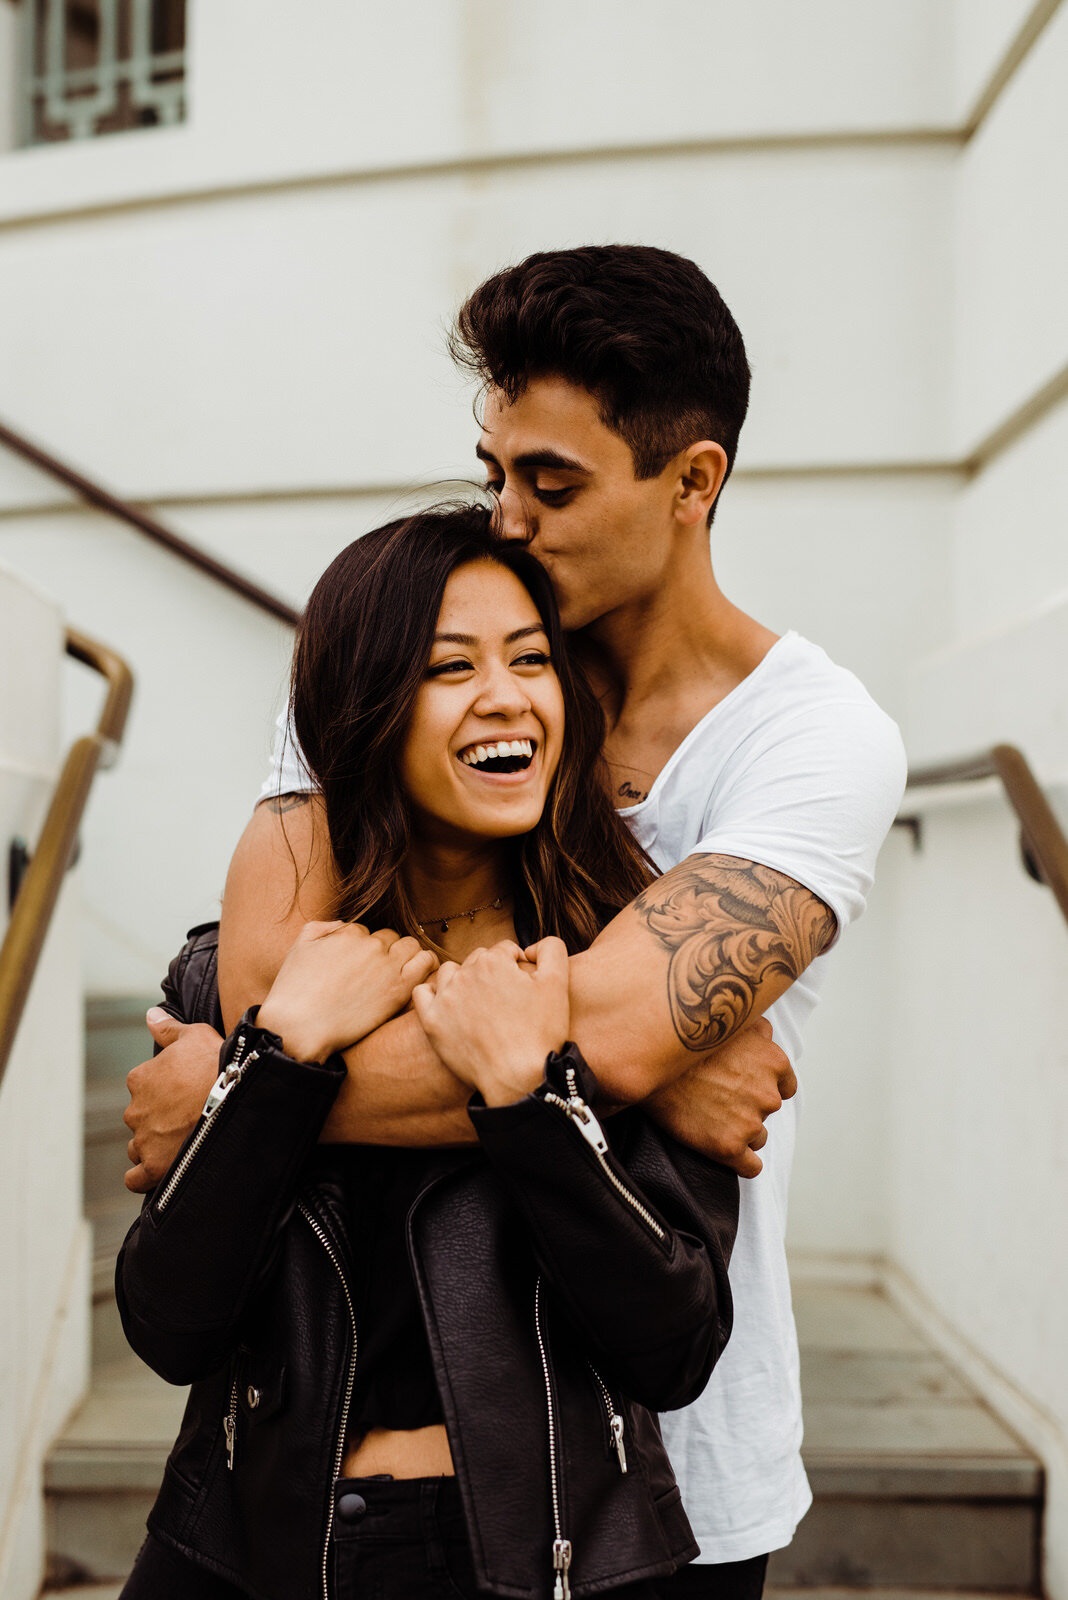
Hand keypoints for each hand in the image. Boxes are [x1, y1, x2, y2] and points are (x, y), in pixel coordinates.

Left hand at [124, 1011, 222, 1192]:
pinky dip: (142, 1177)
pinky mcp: (154, 1165)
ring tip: (181, 1143)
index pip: (142, 1089)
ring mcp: (144, 1139)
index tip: (183, 1094)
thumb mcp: (194, 1035)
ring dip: (152, 1146)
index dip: (163, 1092)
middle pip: (141, 1119)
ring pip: (138, 1146)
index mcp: (140, 1079)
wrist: (237, 1093)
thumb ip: (167, 1028)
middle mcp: (135, 1110)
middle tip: (188, 1118)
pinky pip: (136, 1178)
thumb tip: (150, 1016)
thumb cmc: (216, 1061)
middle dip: (158, 1120)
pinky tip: (158, 1172)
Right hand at [257, 921, 437, 1062]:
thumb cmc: (294, 992)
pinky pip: (425, 964)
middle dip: (385, 950)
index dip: (363, 948)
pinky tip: (422, 973)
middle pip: (389, 938)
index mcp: (349, 933)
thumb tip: (342, 925)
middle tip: (378, 971)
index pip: (366, 933)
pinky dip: (427, 964)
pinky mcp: (399, 989)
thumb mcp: (299, 948)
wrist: (299, 1027)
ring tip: (402, 970)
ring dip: (408, 954)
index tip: (359, 965)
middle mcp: (370, 945)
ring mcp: (387, 966)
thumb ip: (320, 928)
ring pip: (411, 946)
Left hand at [411, 937, 569, 1106]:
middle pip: (478, 960)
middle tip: (505, 1000)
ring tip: (479, 1001)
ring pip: (450, 972)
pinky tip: (449, 1005)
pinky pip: (422, 993)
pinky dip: (433, 994)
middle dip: (492, 972)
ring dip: (463, 979)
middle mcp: (465, 974)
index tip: (523, 988)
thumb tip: (528, 947)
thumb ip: (551, 948)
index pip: (504, 950)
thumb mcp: (558, 982)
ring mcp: (445, 998)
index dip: (517, 966)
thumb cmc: (540, 1032)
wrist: (518, 1077)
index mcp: (493, 961)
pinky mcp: (431, 1021)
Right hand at [645, 1017, 795, 1177]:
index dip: (762, 1088)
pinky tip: (723, 1150)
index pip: (785, 1088)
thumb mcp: (730, 1023)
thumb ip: (758, 1030)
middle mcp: (768, 1094)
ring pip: (757, 1138)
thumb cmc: (687, 1041)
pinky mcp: (729, 1147)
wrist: (649, 1063)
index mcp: (774, 1063)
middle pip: (767, 1112)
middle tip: (717, 1099)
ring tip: (711, 1119)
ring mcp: (750, 1122)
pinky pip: (751, 1167)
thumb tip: (768, 1036)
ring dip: (740, 1132)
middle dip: (747, 1108)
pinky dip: (740, 1162)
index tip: (741, 1089)